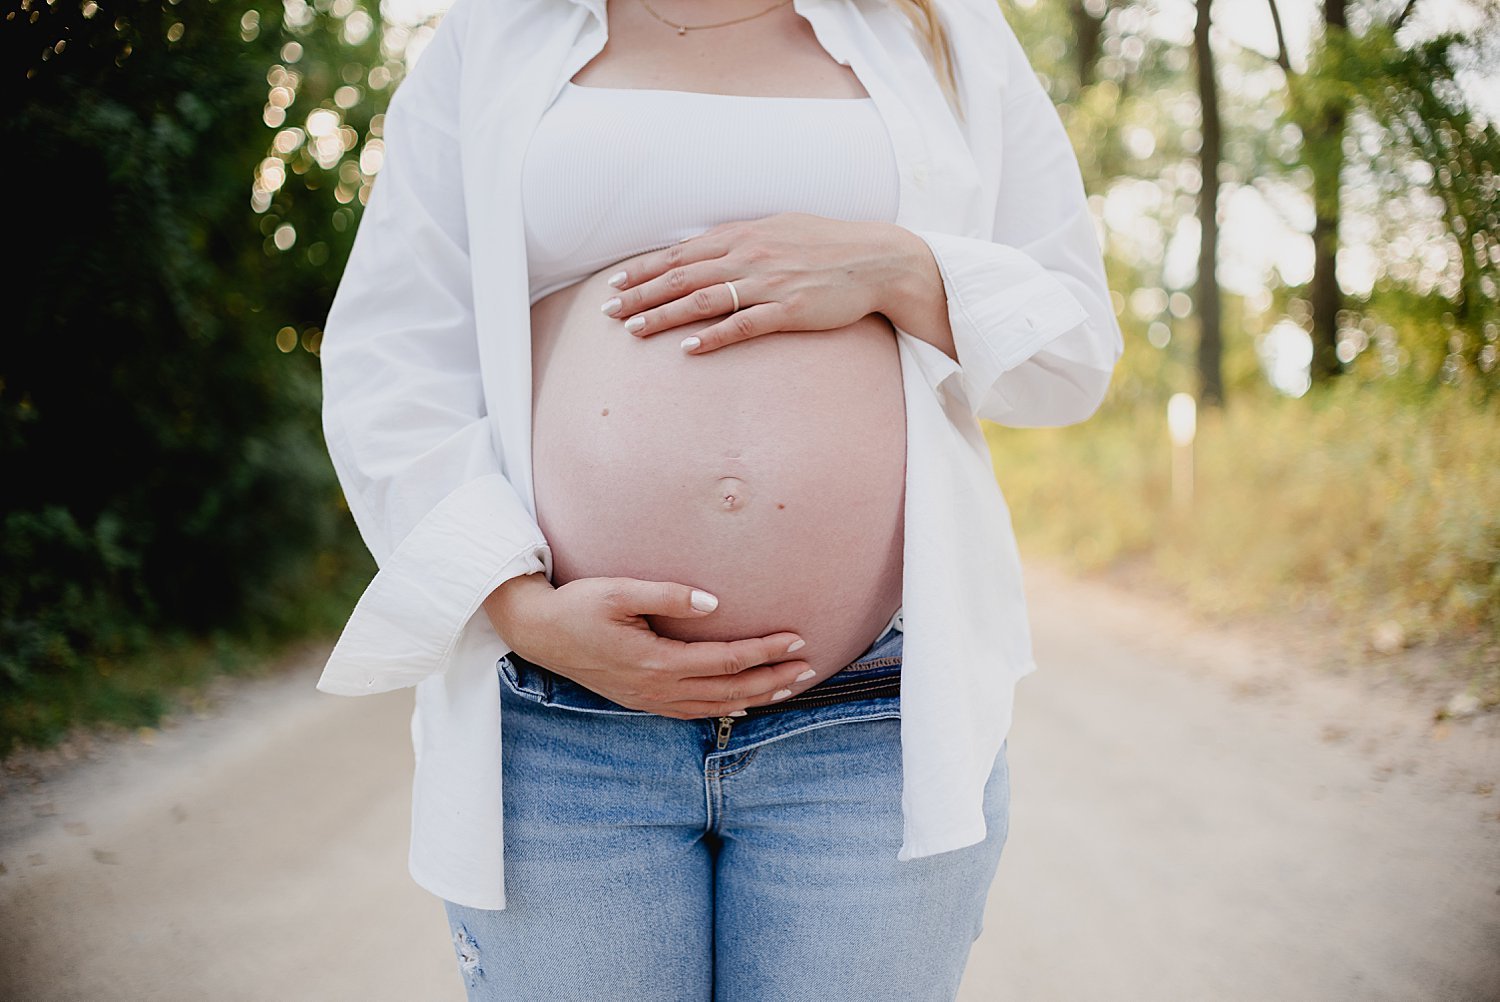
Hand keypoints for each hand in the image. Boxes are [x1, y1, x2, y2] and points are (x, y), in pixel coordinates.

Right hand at [483, 573, 817, 719]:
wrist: (538, 633)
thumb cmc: (577, 605)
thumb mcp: (619, 591)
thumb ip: (668, 595)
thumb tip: (715, 604)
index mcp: (656, 662)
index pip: (727, 660)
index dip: (765, 651)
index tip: (797, 639)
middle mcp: (657, 688)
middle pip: (730, 691)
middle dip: (773, 680)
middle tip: (809, 668)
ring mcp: (650, 699)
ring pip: (716, 706)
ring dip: (756, 697)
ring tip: (789, 687)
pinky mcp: (643, 700)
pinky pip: (694, 711)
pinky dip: (725, 708)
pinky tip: (742, 702)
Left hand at [598, 213, 911, 353]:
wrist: (877, 259)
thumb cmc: (827, 244)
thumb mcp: (778, 228)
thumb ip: (741, 239)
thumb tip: (706, 250)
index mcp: (743, 234)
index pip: (680, 254)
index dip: (644, 270)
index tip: (616, 284)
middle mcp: (749, 255)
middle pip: (681, 277)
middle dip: (640, 295)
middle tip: (607, 312)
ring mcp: (769, 283)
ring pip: (703, 301)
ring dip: (663, 316)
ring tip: (632, 331)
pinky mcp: (790, 310)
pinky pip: (743, 325)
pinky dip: (713, 337)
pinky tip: (688, 349)